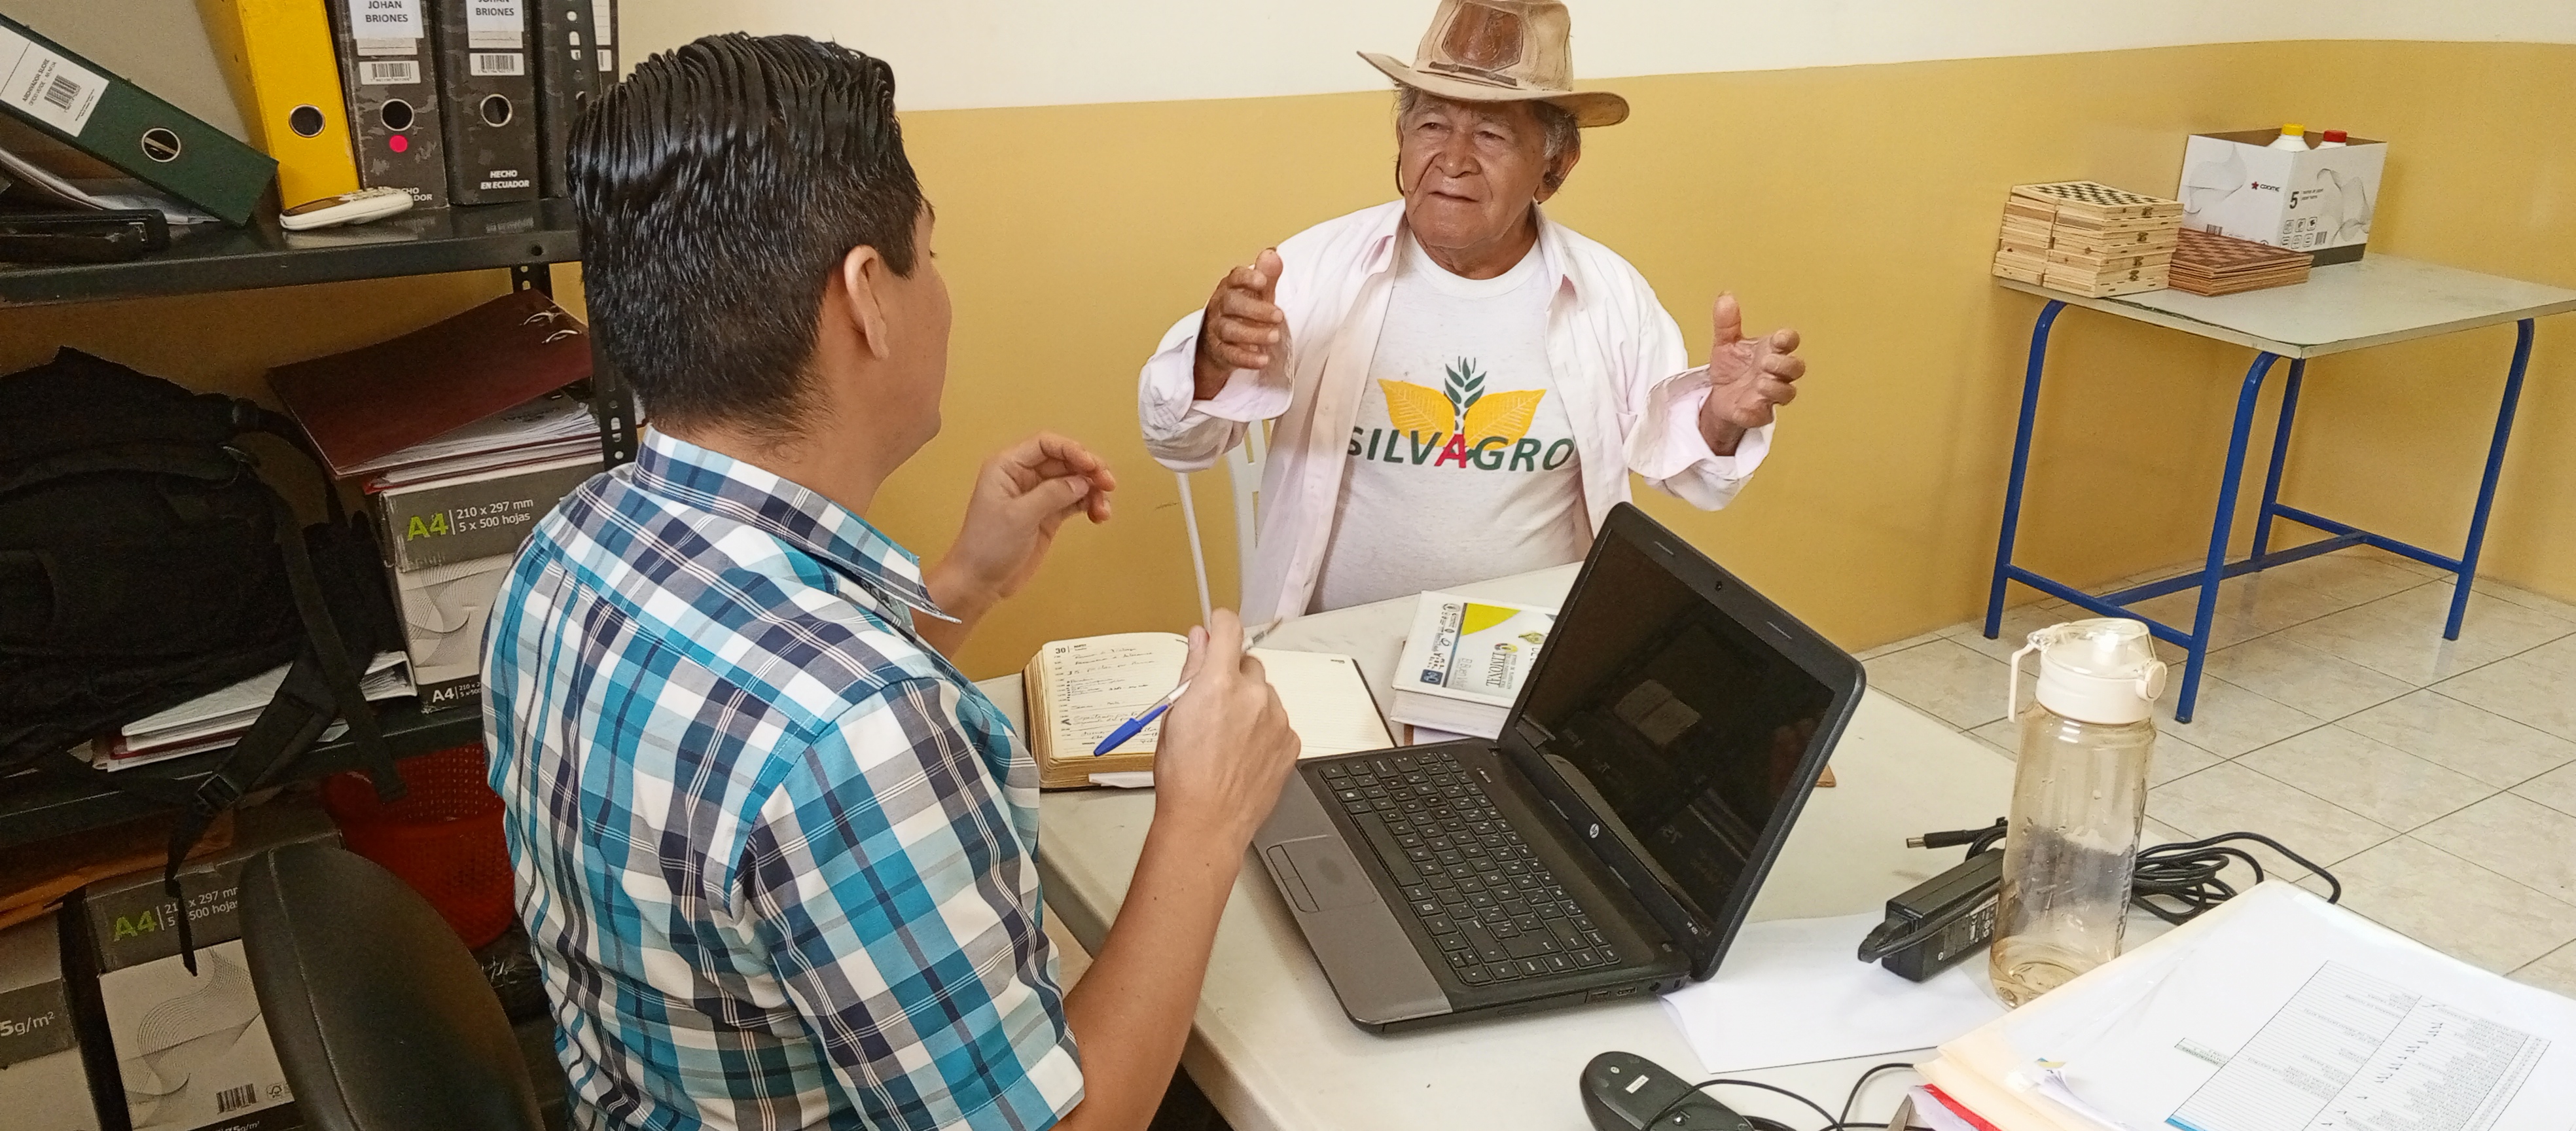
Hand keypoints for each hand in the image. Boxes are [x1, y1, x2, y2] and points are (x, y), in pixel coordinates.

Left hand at [933, 433, 1116, 614]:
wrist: (979, 582)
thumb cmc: (988, 545)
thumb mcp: (1019, 516)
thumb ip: (1052, 494)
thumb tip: (1082, 481)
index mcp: (1008, 467)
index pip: (1045, 445)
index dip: (1071, 450)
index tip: (1092, 466)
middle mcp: (1023, 476)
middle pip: (1064, 461)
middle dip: (1088, 470)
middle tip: (1108, 484)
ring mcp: (1037, 496)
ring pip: (1073, 481)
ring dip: (1092, 490)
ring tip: (1103, 509)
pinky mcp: (1047, 516)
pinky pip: (1074, 502)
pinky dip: (1089, 505)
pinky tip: (1099, 516)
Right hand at [1152, 610, 1300, 847]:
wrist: (1207, 821)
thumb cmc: (1182, 775)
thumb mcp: (1173, 715)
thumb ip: (1191, 670)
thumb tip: (1199, 639)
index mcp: (1220, 683)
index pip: (1229, 629)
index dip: (1221, 624)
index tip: (1216, 627)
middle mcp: (1255, 695)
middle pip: (1248, 664)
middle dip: (1232, 674)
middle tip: (1212, 703)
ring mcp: (1277, 719)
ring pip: (1265, 694)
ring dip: (1249, 704)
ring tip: (1226, 737)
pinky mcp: (1290, 742)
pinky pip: (1277, 722)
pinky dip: (1263, 729)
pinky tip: (1242, 752)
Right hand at [1192, 249, 1286, 399]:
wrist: (1219, 343)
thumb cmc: (1242, 313)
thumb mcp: (1257, 293)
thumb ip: (1266, 275)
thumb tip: (1272, 253)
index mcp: (1230, 288)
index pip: (1234, 277)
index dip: (1247, 278)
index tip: (1262, 281)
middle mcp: (1220, 307)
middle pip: (1231, 303)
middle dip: (1255, 309)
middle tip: (1279, 316)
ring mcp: (1217, 329)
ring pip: (1229, 330)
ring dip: (1253, 334)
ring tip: (1275, 337)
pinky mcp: (1219, 351)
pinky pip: (1229, 355)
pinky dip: (1246, 358)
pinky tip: (1263, 359)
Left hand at [1697, 292, 1804, 454]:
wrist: (1718, 396)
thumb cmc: (1732, 368)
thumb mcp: (1725, 342)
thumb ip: (1726, 322)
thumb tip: (1725, 297)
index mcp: (1770, 350)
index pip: (1789, 341)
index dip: (1788, 339)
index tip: (1777, 339)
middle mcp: (1775, 372)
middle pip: (1796, 367)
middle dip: (1785, 364)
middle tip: (1766, 362)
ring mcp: (1770, 394)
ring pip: (1788, 392)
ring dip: (1777, 387)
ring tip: (1760, 382)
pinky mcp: (1759, 413)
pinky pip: (1763, 415)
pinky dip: (1755, 411)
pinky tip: (1745, 405)